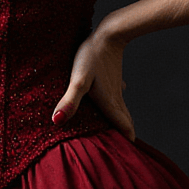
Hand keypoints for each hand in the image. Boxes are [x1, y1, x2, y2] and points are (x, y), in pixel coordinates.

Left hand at [52, 27, 134, 141]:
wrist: (109, 33)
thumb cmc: (91, 56)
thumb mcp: (78, 80)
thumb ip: (70, 101)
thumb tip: (57, 121)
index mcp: (108, 103)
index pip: (121, 126)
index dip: (125, 140)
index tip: (131, 155)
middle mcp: (114, 97)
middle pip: (123, 119)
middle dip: (125, 133)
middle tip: (128, 148)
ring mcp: (115, 86)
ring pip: (121, 107)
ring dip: (122, 119)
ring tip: (124, 128)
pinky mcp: (112, 75)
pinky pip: (117, 93)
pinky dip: (117, 100)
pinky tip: (118, 94)